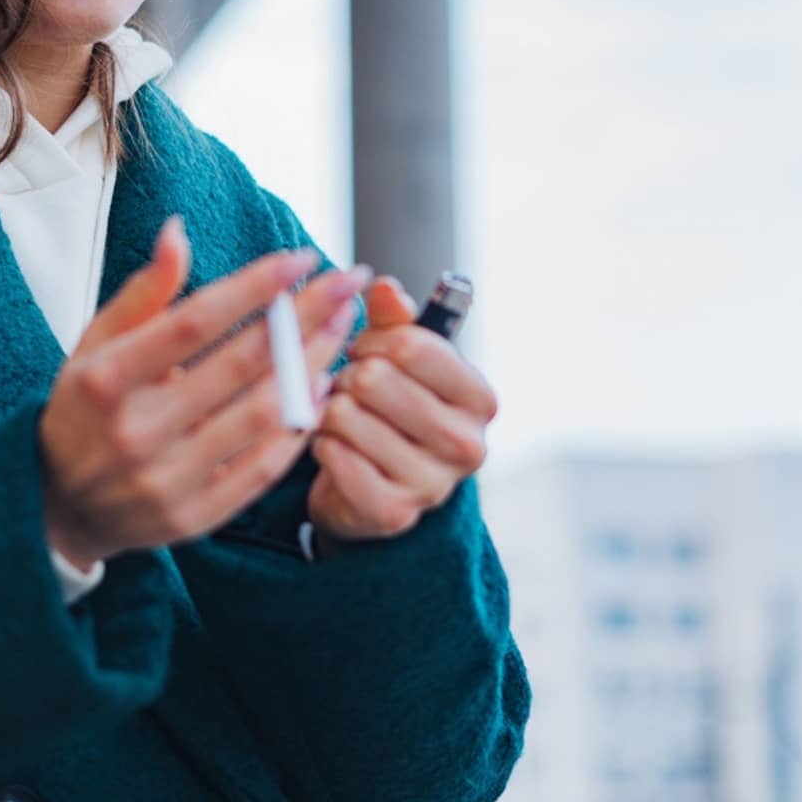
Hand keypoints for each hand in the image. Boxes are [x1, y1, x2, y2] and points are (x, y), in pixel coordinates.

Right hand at [38, 216, 371, 568]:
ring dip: (314, 365)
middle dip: (306, 316)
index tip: (301, 257)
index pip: (195, 322)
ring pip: (264, 413)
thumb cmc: (85, 408)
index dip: (254, 287)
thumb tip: (177, 230)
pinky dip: (300, 424)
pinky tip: (322, 388)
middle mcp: (136, 431)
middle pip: (242, 363)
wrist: (60, 506)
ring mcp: (167, 480)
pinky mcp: (193, 518)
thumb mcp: (95, 345)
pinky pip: (265, 467)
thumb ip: (144, 292)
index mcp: (106, 379)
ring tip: (340, 329)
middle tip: (347, 284)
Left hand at [308, 276, 497, 546]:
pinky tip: (332, 446)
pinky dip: (322, 444)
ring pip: (347, 416)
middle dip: (347, 375)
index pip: (413, 345)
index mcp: (479, 398)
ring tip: (339, 417)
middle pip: (376, 380)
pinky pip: (334, 457)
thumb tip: (384, 288)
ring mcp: (433, 485)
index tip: (364, 351)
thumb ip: (394, 321)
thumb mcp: (398, 358)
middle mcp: (468, 445)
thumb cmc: (390, 408)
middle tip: (348, 388)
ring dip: (328, 410)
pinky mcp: (393, 513)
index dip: (373, 340)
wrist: (372, 486)